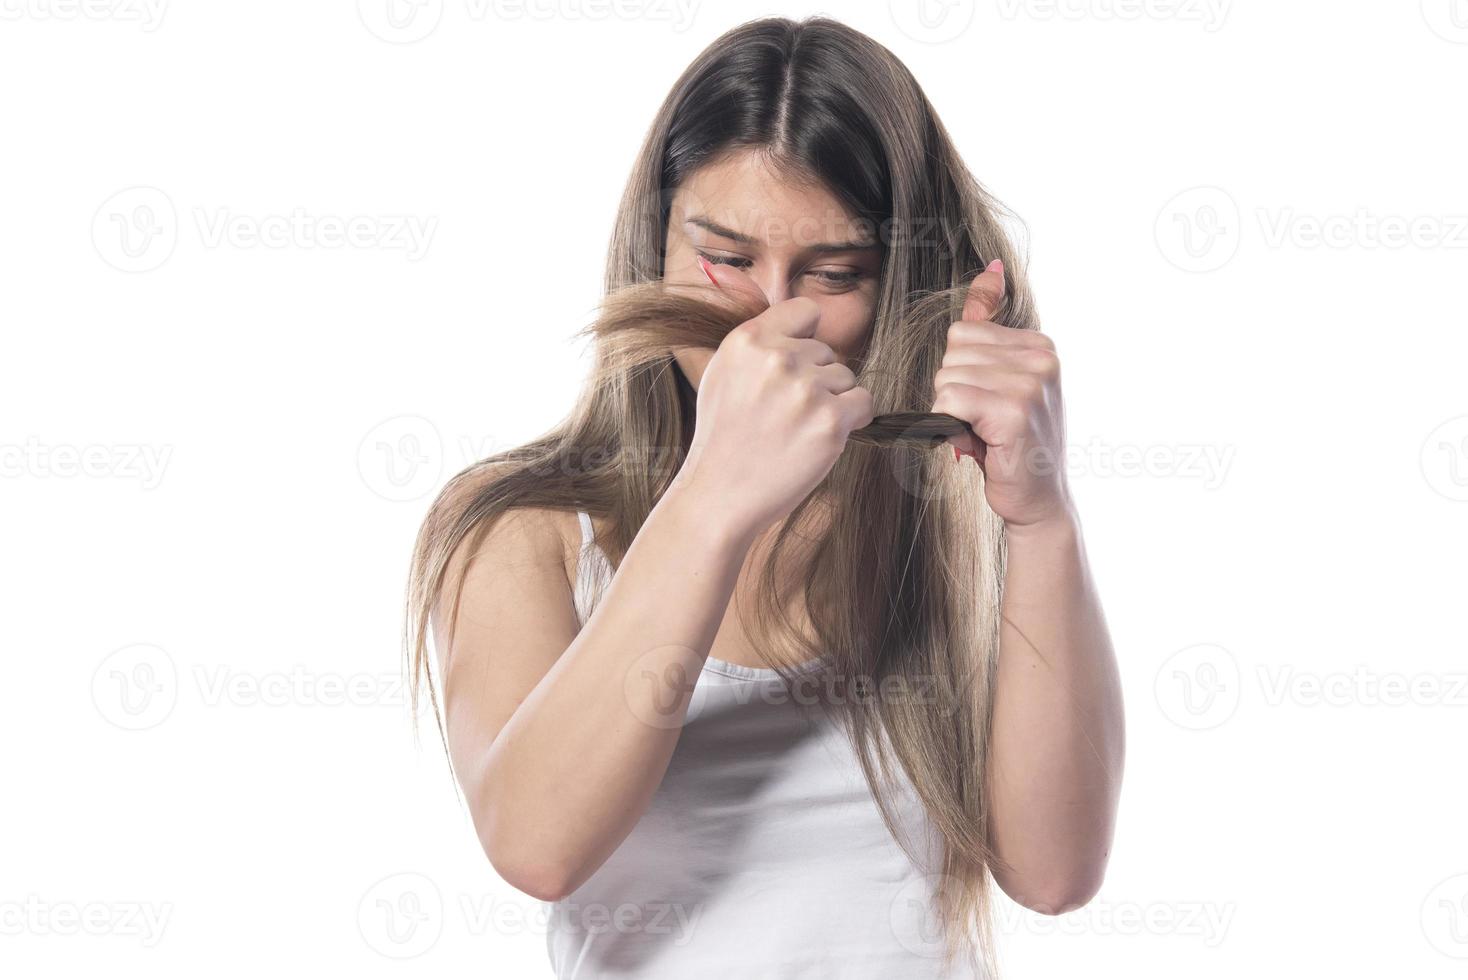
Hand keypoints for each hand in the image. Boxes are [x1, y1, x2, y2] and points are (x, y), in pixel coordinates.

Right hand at [674, 259, 875, 538]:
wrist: (721, 494)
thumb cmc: (723, 435)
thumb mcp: (720, 370)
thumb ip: (746, 329)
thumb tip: (723, 266)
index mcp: (748, 339)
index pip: (806, 312)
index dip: (803, 341)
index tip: (789, 370)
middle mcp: (777, 358)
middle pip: (827, 352)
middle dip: (815, 381)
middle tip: (782, 416)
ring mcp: (806, 390)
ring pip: (846, 378)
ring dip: (831, 403)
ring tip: (794, 430)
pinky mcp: (831, 422)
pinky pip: (863, 404)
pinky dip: (850, 422)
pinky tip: (817, 439)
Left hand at [930, 260, 1071, 529]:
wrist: (1037, 500)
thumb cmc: (1011, 443)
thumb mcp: (1001, 379)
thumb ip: (989, 326)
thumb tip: (991, 269)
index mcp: (1039, 344)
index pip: (962, 333)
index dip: (960, 374)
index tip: (988, 403)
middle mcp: (1041, 358)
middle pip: (951, 354)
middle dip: (954, 394)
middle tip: (984, 424)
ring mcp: (1032, 383)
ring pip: (946, 379)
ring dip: (953, 414)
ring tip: (985, 434)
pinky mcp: (1015, 412)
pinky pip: (950, 401)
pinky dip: (952, 427)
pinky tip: (982, 444)